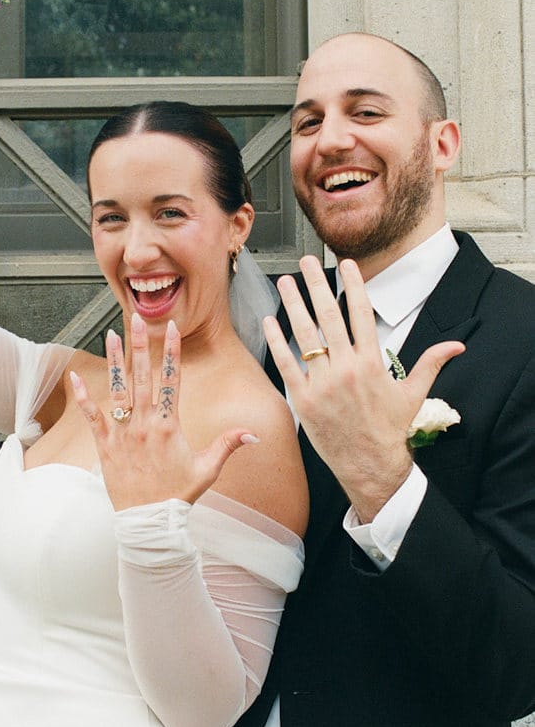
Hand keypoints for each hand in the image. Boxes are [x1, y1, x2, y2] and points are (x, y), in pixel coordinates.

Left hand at [71, 313, 258, 511]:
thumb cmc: (179, 495)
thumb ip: (228, 445)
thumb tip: (254, 434)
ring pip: (118, 390)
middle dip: (140, 346)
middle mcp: (145, 425)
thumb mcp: (208, 470)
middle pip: (143, 377)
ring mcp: (123, 434)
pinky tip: (75, 376)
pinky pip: (92, 417)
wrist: (149, 522)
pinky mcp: (106, 446)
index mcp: (170, 426)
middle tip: (138, 319)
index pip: (172, 381)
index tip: (172, 329)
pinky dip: (84, 397)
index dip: (172, 353)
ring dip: (115, 361)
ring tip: (111, 335)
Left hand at [264, 256, 464, 521]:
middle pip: (329, 316)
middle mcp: (347, 368)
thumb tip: (457, 346)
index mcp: (372, 362)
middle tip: (306, 262)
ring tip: (286, 282)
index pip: (361, 314)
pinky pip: (287, 364)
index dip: (353, 286)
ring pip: (305, 335)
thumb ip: (431, 363)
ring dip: (293, 305)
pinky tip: (269, 320)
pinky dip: (277, 341)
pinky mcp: (304, 399)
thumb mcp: (413, 394)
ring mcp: (324, 383)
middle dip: (316, 285)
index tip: (345, 264)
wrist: (370, 465)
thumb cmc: (389, 429)